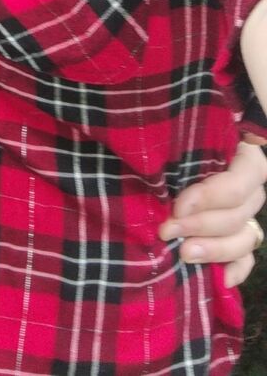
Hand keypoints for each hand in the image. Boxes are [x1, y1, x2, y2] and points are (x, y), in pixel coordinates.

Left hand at [158, 141, 265, 286]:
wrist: (164, 152)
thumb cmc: (166, 138)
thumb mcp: (177, 137)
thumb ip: (183, 146)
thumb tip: (165, 159)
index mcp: (242, 154)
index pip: (237, 183)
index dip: (209, 198)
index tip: (178, 207)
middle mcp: (251, 184)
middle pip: (238, 214)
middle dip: (200, 226)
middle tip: (166, 230)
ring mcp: (248, 212)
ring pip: (245, 238)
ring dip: (214, 249)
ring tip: (184, 253)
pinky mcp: (240, 235)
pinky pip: (247, 257)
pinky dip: (236, 269)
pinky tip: (222, 278)